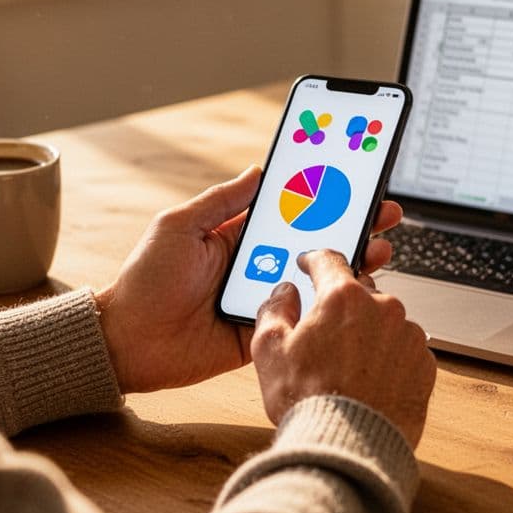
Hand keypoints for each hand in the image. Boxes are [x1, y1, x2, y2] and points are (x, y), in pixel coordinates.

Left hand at [96, 167, 403, 394]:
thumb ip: (222, 201)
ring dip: (351, 263)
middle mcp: (258, 265)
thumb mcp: (179, 225)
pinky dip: (330, 306)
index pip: (291, 210)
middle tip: (384, 212)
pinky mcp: (266, 332)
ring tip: (379, 247)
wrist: (128, 342)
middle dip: (352, 225)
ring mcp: (265, 298)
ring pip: (317, 279)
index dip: (322, 196)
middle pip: (314, 242)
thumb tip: (260, 171)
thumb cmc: (145, 280)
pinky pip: (304, 319)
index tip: (353, 179)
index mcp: (239, 236)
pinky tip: (353, 291)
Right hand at [251, 250, 436, 447]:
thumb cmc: (309, 400)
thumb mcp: (270, 351)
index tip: (310, 265)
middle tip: (325, 337)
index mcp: (343, 297)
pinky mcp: (425, 363)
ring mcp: (408, 335)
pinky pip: (404, 350)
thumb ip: (274, 310)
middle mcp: (383, 307)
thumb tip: (283, 293)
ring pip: (384, 322)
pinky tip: (370, 381)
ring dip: (368, 334)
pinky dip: (389, 359)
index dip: (315, 260)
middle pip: (359, 293)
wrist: (351, 448)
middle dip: (342, 308)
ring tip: (348, 369)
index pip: (329, 260)